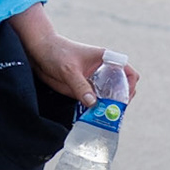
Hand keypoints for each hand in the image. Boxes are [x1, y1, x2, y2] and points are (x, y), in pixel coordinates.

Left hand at [10, 4, 138, 106]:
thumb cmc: (56, 52)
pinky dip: (94, 110)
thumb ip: (80, 86)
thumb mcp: (69, 70)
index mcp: (106, 60)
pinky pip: (93, 102)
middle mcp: (103, 72)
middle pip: (121, 89)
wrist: (38, 51)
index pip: (129, 73)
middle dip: (119, 101)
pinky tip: (91, 116)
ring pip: (107, 97)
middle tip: (112, 112)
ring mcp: (93, 81)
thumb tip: (94, 104)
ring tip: (103, 118)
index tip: (124, 98)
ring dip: (107, 108)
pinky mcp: (82, 90)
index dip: (131, 86)